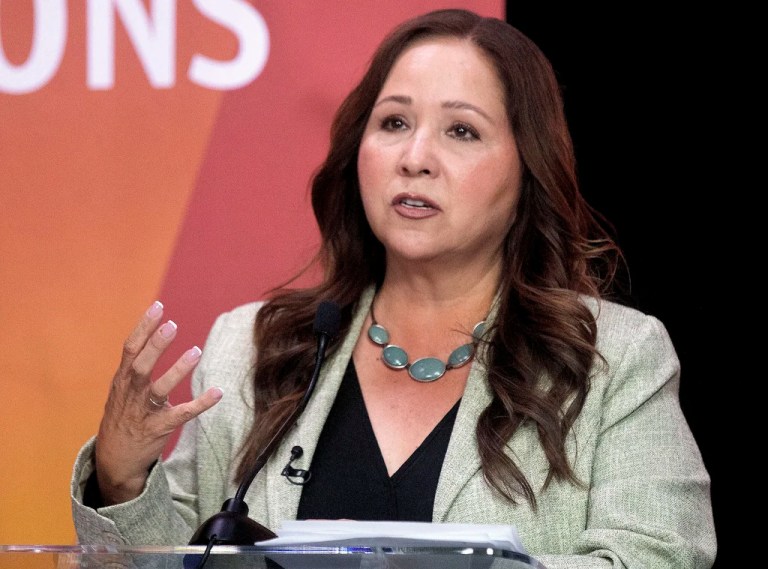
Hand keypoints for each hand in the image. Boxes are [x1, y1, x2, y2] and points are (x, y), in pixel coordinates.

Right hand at [94, 300, 222, 504]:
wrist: (113, 460)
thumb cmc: (123, 416)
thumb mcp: (122, 389)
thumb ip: (136, 364)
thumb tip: (154, 331)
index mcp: (122, 380)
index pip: (130, 349)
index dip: (143, 327)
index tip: (158, 307)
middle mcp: (130, 394)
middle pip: (141, 365)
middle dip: (156, 345)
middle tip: (173, 325)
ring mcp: (143, 412)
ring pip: (159, 389)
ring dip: (177, 370)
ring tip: (196, 351)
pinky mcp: (158, 429)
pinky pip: (181, 415)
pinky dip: (199, 403)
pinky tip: (217, 392)